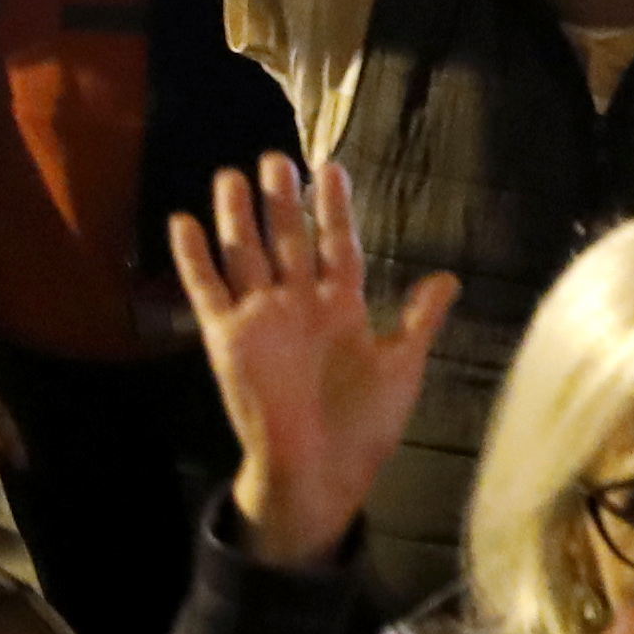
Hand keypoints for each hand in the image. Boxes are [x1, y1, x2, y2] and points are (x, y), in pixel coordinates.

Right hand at [169, 154, 449, 568]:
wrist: (320, 474)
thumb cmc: (365, 427)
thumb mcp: (402, 368)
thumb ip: (420, 320)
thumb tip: (450, 278)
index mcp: (342, 308)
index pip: (337, 244)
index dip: (334, 208)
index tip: (331, 167)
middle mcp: (300, 305)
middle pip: (289, 240)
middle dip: (283, 200)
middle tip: (276, 158)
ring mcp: (262, 319)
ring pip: (246, 254)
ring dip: (238, 217)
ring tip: (232, 176)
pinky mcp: (227, 339)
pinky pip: (207, 291)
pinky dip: (193, 259)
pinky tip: (183, 222)